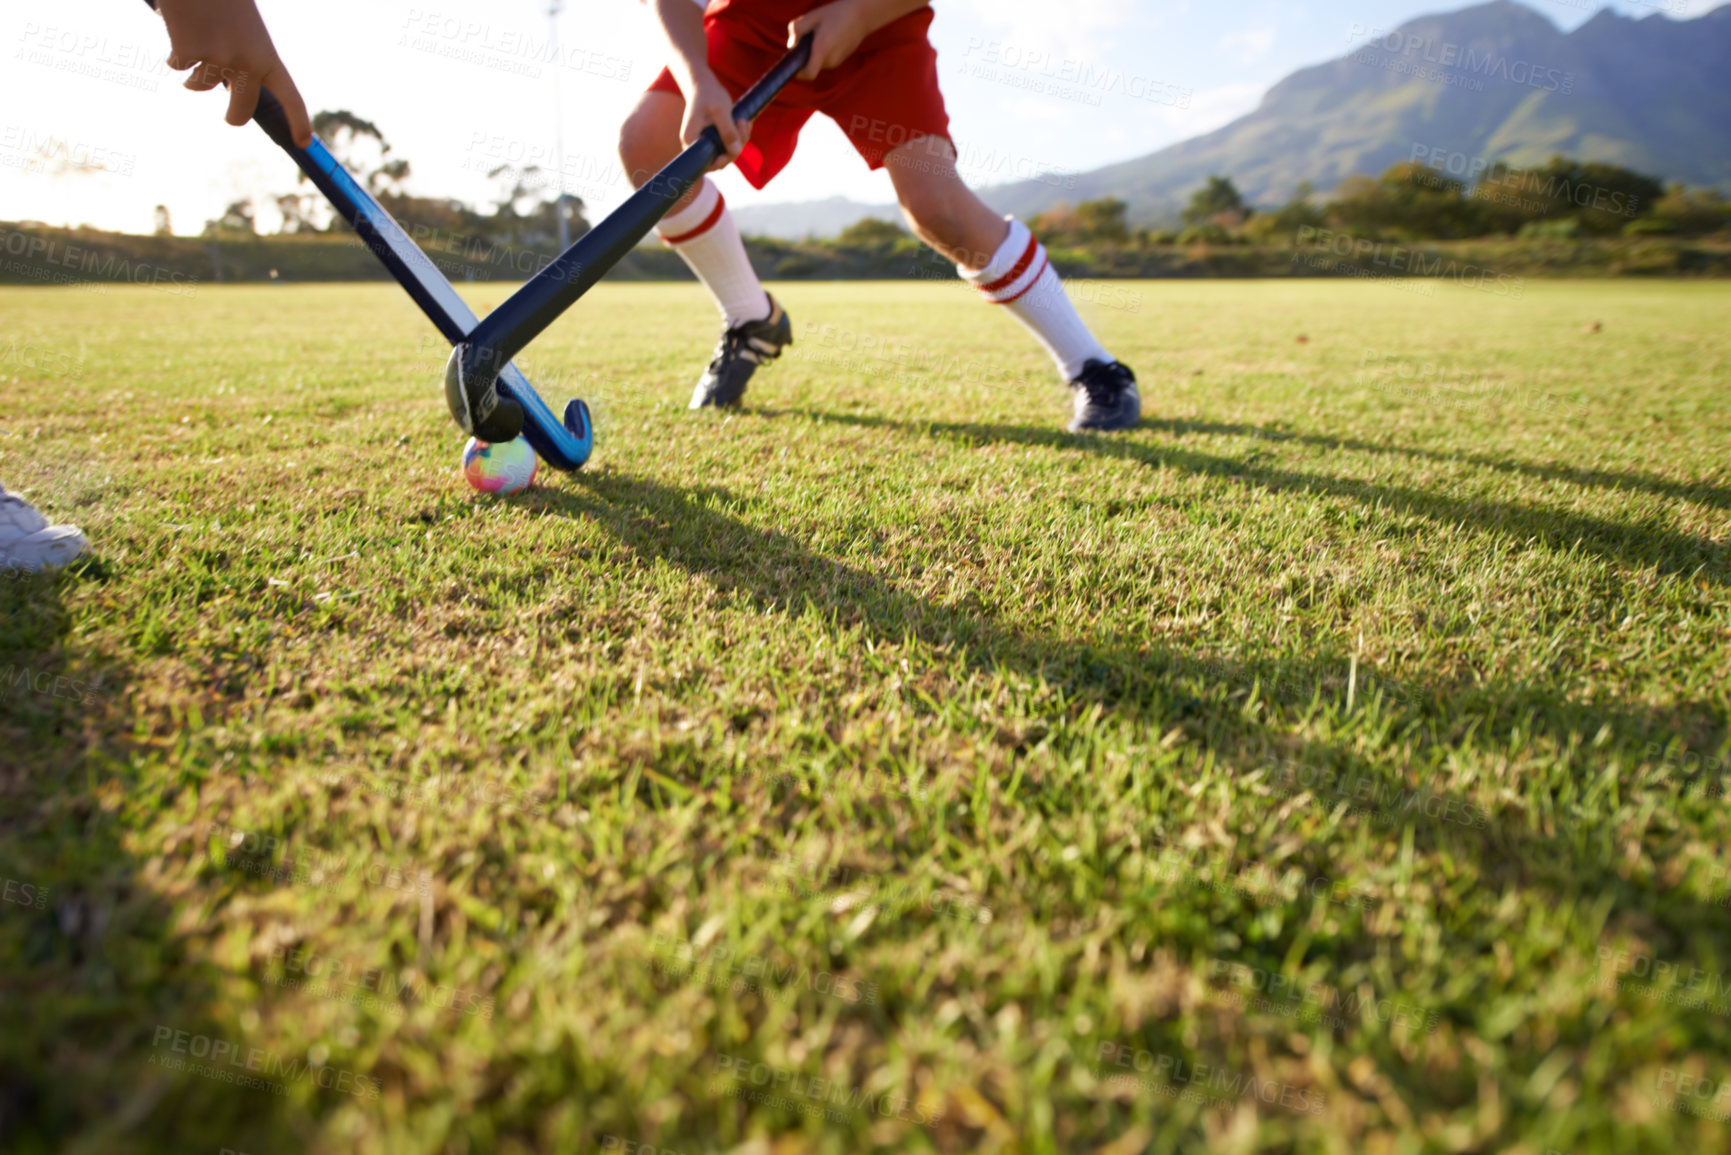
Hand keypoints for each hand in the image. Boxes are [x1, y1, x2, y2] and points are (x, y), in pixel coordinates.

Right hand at [156, 0, 311, 147]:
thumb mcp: (246, 29)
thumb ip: (247, 58)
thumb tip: (236, 90)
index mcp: (267, 56)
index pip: (291, 97)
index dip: (298, 122)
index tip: (303, 142)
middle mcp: (246, 64)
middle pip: (240, 113)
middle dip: (233, 117)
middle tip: (231, 118)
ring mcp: (216, 60)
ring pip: (198, 87)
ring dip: (193, 71)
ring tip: (194, 41)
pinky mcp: (187, 53)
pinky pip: (176, 67)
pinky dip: (173, 52)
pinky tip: (178, 28)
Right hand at [680, 68, 750, 169]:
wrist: (704, 84)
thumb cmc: (708, 94)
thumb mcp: (720, 111)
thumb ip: (727, 131)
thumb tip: (736, 151)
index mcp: (691, 140)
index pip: (706, 163)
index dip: (722, 161)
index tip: (734, 150)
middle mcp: (696, 145)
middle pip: (720, 159)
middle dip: (736, 145)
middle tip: (743, 123)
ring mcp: (705, 143)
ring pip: (727, 152)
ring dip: (740, 139)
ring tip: (744, 120)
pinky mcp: (714, 139)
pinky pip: (729, 144)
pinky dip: (739, 136)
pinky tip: (744, 122)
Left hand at [788, 0, 869, 80]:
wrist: (863, 14)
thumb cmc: (837, 13)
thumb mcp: (813, 16)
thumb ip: (797, 29)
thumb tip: (791, 45)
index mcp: (822, 50)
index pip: (808, 74)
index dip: (798, 72)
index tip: (794, 62)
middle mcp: (830, 60)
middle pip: (811, 66)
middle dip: (805, 56)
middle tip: (808, 36)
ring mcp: (838, 61)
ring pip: (819, 62)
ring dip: (815, 52)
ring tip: (820, 33)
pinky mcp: (842, 59)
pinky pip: (827, 59)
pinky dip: (824, 51)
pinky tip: (829, 36)